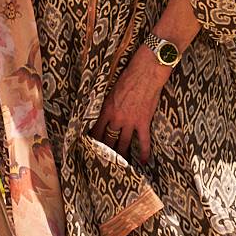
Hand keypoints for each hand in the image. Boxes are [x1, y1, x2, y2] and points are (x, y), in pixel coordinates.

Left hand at [92, 46, 166, 164]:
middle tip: (102, 160)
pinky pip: (143, 141)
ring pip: (123, 143)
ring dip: (121, 154)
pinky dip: (143, 152)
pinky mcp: (143, 122)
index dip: (92, 140)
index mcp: (106, 109)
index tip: (90, 147)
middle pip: (108, 139)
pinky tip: (142, 161)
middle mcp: (116, 118)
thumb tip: (102, 111)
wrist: (146, 72)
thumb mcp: (111, 89)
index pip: (95, 129)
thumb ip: (106, 102)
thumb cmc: (128, 76)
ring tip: (119, 164)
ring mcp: (130, 121)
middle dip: (105, 150)